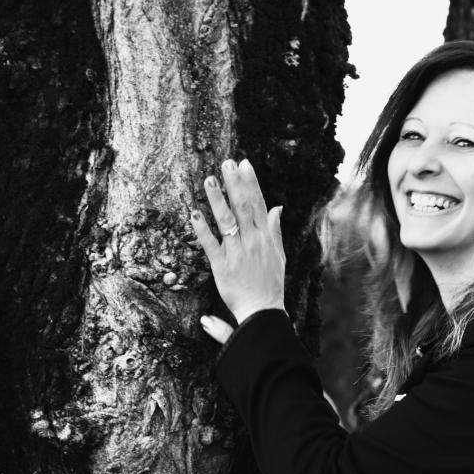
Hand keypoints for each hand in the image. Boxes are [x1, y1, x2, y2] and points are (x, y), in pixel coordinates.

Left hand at [190, 158, 285, 343]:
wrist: (263, 311)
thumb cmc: (271, 284)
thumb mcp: (279, 255)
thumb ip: (275, 230)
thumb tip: (277, 207)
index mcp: (266, 238)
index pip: (259, 204)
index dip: (251, 183)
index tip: (244, 164)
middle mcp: (252, 242)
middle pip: (243, 207)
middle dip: (235, 183)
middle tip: (227, 162)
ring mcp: (237, 253)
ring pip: (227, 221)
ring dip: (218, 199)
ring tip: (209, 180)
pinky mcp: (222, 266)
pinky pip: (211, 244)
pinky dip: (202, 229)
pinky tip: (195, 213)